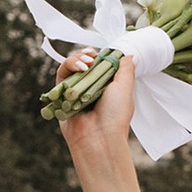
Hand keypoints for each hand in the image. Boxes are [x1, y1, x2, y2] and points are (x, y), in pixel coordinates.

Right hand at [58, 50, 137, 177]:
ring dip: (77, 59)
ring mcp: (75, 92)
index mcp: (106, 87)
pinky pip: (61, 76)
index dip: (98, 56)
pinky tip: (80, 68)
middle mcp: (90, 89)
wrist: (98, 138)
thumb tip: (129, 55)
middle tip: (92, 57)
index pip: (99, 64)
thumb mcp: (125, 87)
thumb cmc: (115, 115)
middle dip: (86, 55)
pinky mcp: (62, 95)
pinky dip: (69, 67)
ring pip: (71, 67)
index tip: (100, 53)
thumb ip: (126, 69)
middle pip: (83, 63)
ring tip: (86, 63)